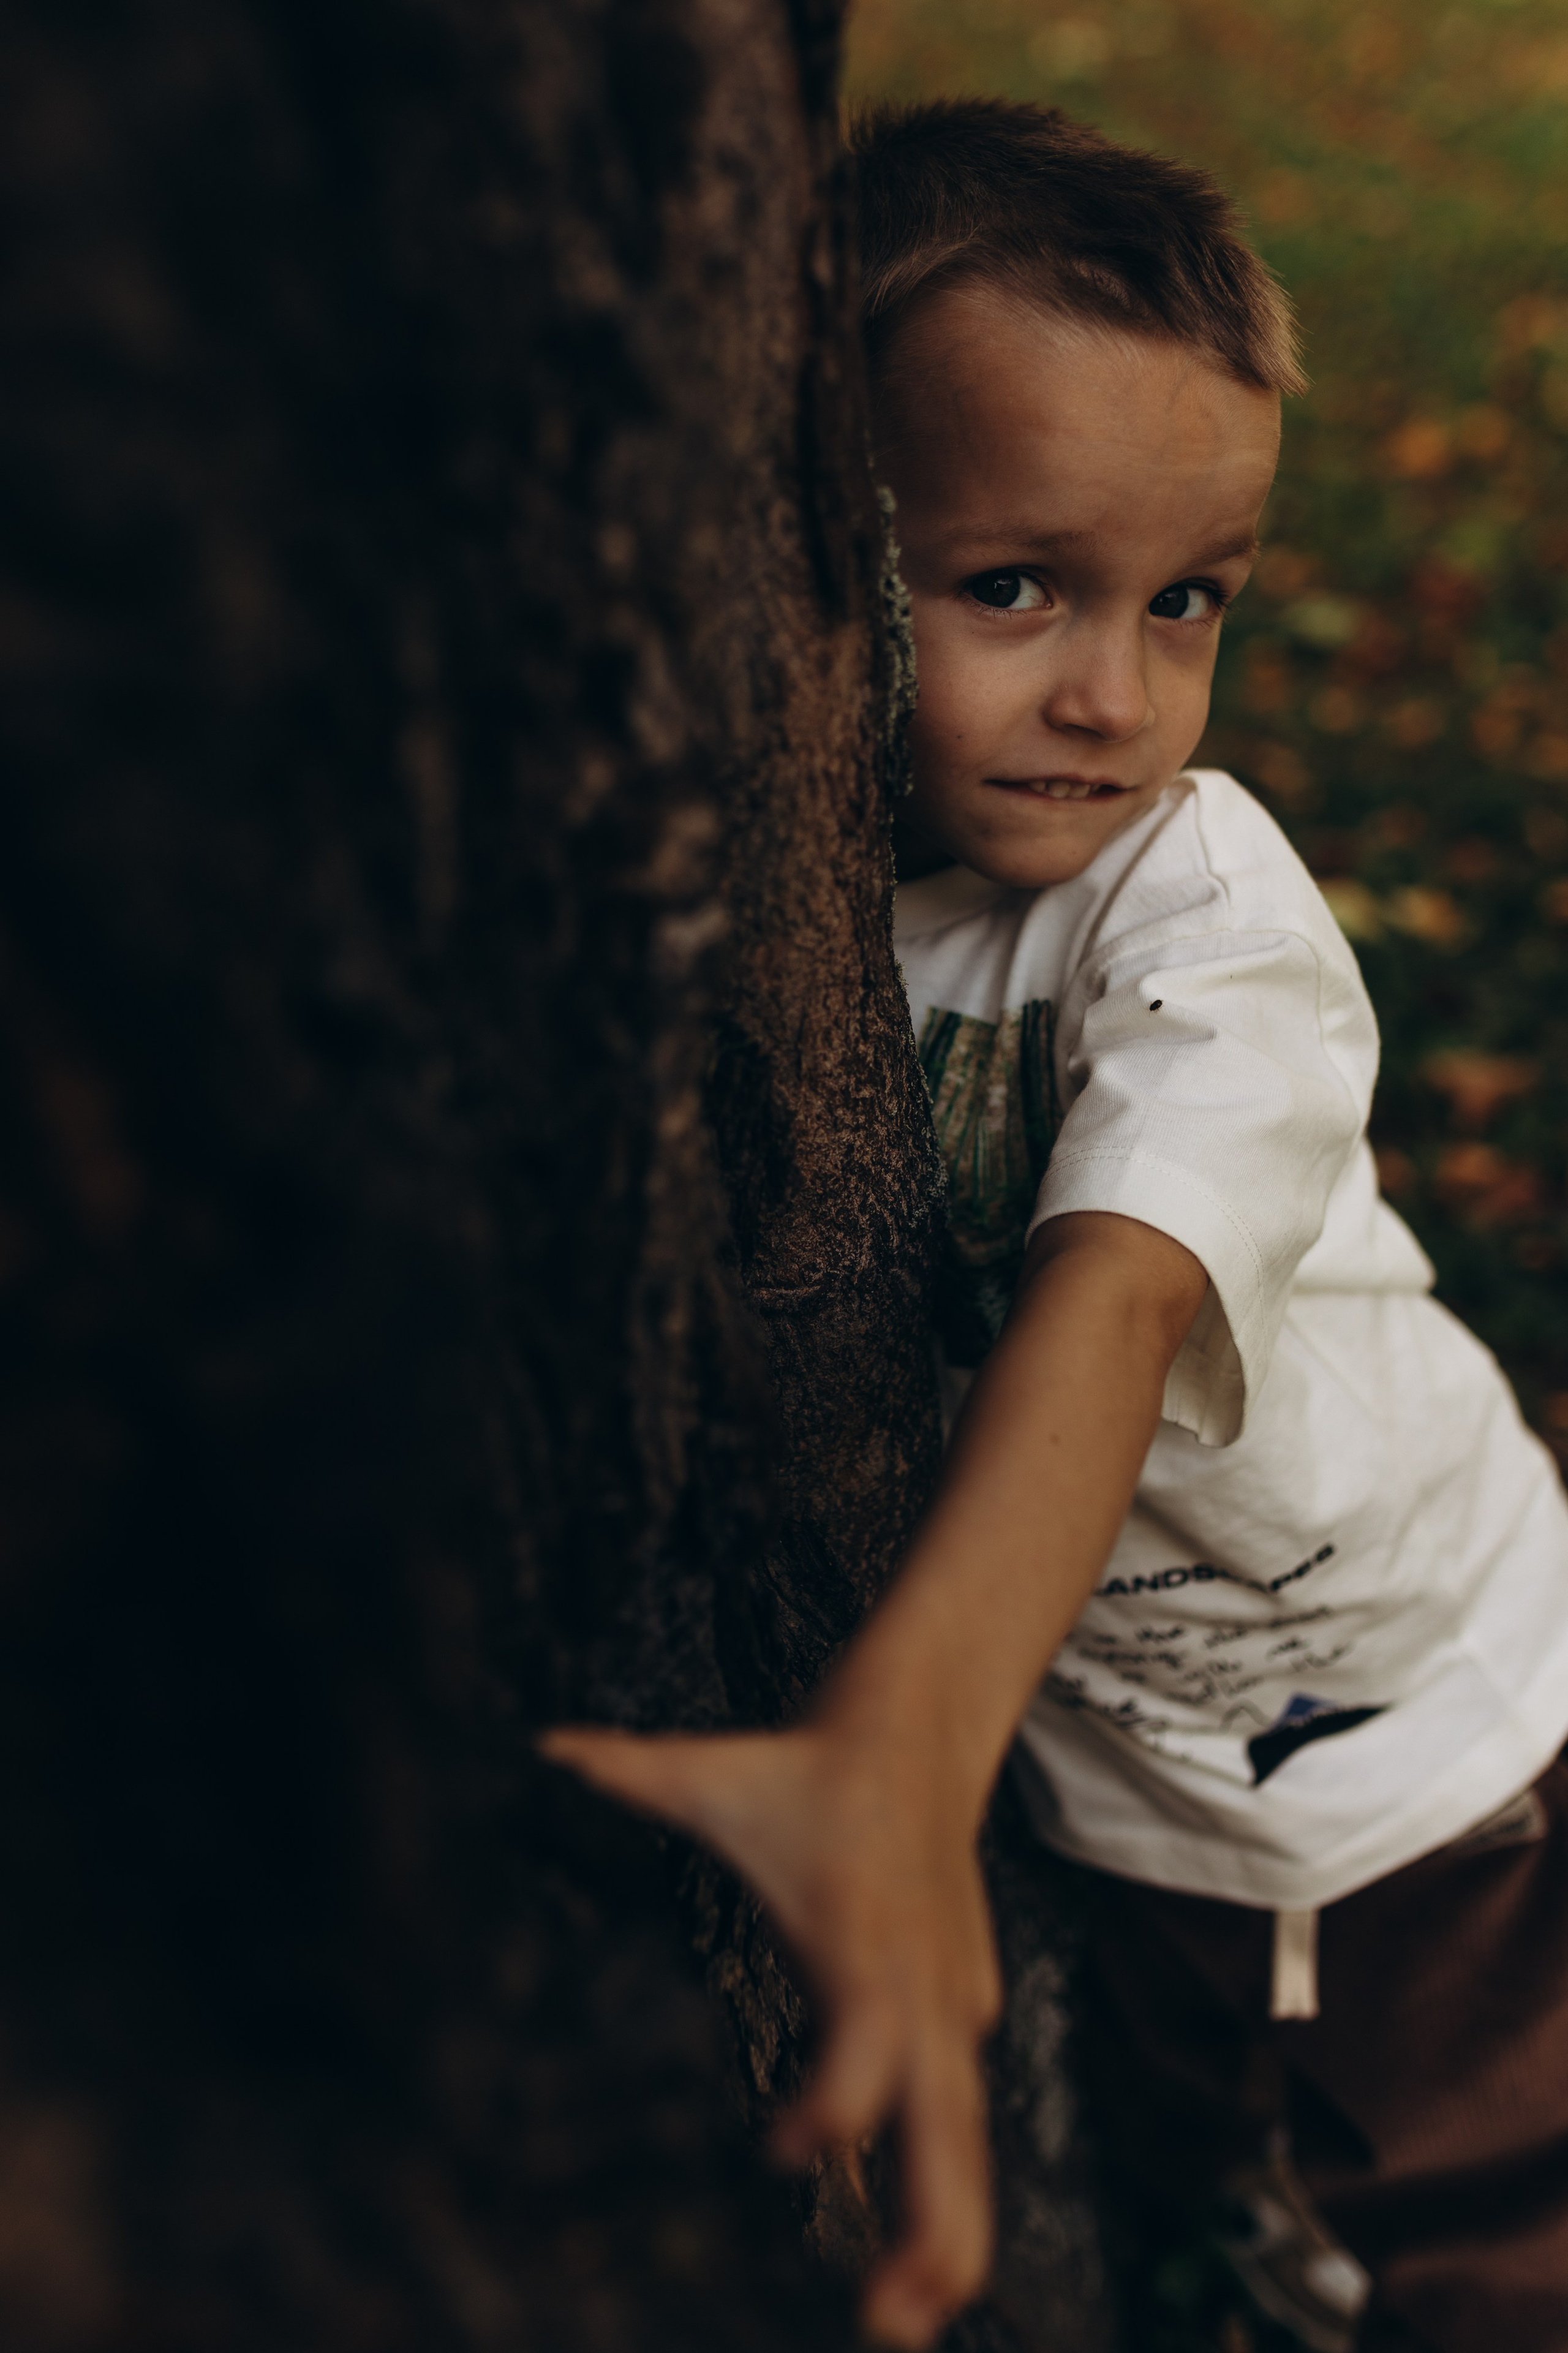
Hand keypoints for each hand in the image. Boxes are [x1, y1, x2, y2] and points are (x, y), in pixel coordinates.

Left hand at [537, 1716, 1001, 2347]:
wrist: (923, 1726)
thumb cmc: (811, 1764)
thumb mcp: (718, 1770)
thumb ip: (631, 1771)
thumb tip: (543, 1747)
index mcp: (863, 1940)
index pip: (865, 2039)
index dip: (833, 2101)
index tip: (780, 2151)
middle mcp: (919, 1985)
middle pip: (947, 2128)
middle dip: (928, 2229)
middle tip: (885, 2324)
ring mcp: (953, 2002)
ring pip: (969, 2136)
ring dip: (950, 2232)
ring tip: (908, 2321)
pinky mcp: (965, 2006)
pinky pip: (963, 2106)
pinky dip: (950, 2177)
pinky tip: (920, 2251)